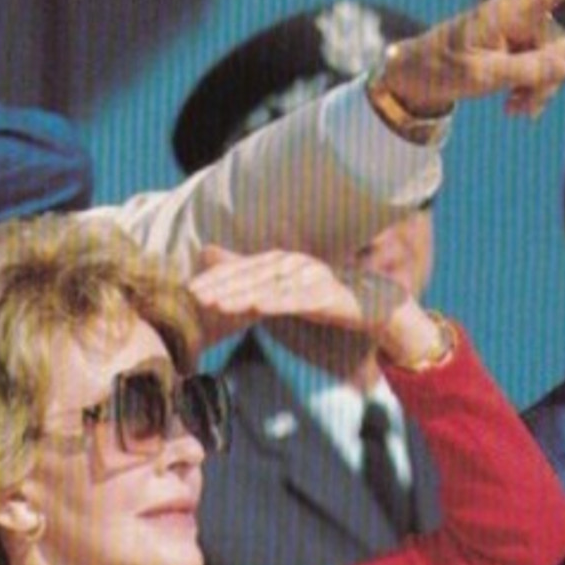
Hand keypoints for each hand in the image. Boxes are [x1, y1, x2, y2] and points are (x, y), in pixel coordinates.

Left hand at [188, 245, 417, 343]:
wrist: (375, 306)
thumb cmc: (323, 298)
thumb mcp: (282, 292)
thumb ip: (250, 279)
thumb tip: (211, 257)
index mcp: (282, 263)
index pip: (243, 269)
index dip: (216, 278)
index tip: (189, 289)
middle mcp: (295, 265)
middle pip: (253, 275)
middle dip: (222, 285)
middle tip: (194, 295)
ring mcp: (313, 278)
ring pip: (272, 287)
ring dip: (243, 294)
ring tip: (217, 304)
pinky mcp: (330, 296)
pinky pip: (300, 300)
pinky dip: (279, 302)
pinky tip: (260, 307)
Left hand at [379, 0, 564, 117]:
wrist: (416, 79)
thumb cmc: (441, 69)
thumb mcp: (483, 76)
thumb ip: (528, 69)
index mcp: (507, 12)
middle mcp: (518, 18)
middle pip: (561, 45)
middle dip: (549, 77)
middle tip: (521, 105)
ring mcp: (518, 36)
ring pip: (554, 63)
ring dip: (540, 89)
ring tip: (514, 111)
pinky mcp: (515, 52)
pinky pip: (541, 71)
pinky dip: (532, 91)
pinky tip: (514, 109)